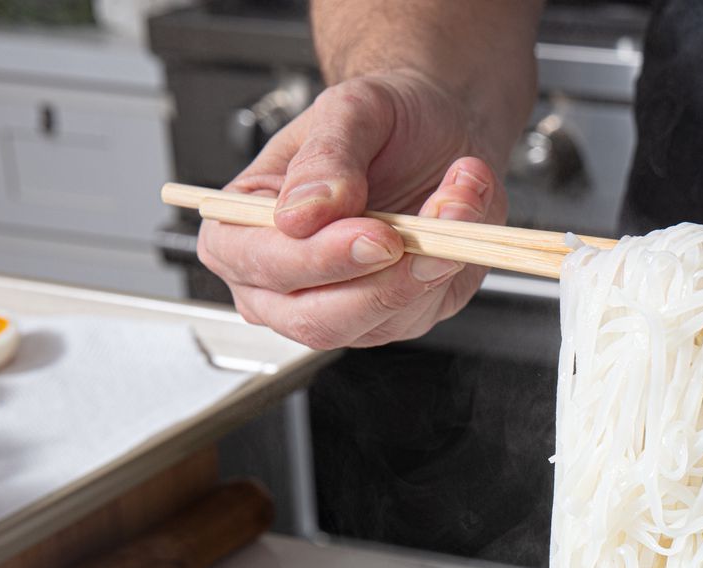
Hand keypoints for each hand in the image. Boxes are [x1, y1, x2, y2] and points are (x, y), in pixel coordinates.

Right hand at [197, 70, 506, 348]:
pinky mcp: (397, 315)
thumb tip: (301, 214)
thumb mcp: (350, 111)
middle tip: (412, 237)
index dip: (316, 257)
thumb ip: (324, 158)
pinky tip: (458, 215)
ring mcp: (343, 306)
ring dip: (426, 264)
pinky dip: (450, 265)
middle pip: (314, 318)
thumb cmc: (382, 122)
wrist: (440, 131)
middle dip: (375, 282)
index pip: (259, 262)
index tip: (373, 234)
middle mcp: (284, 280)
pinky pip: (422, 310)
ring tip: (453, 199)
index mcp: (243, 227)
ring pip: (376, 322)